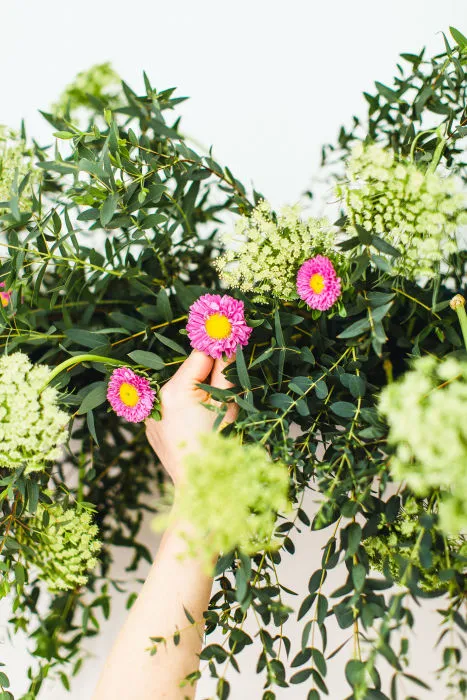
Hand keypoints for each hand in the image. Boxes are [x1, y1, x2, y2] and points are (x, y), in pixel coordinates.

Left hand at [145, 351, 236, 484]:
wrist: (202, 490)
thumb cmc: (220, 448)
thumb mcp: (227, 405)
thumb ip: (225, 371)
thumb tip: (227, 344)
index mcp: (175, 391)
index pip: (200, 356)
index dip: (218, 352)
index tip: (231, 344)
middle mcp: (156, 399)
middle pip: (188, 372)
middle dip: (207, 375)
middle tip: (224, 390)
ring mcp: (150, 415)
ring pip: (179, 390)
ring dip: (195, 393)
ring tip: (209, 415)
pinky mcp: (151, 427)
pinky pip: (170, 408)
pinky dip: (184, 409)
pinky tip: (196, 426)